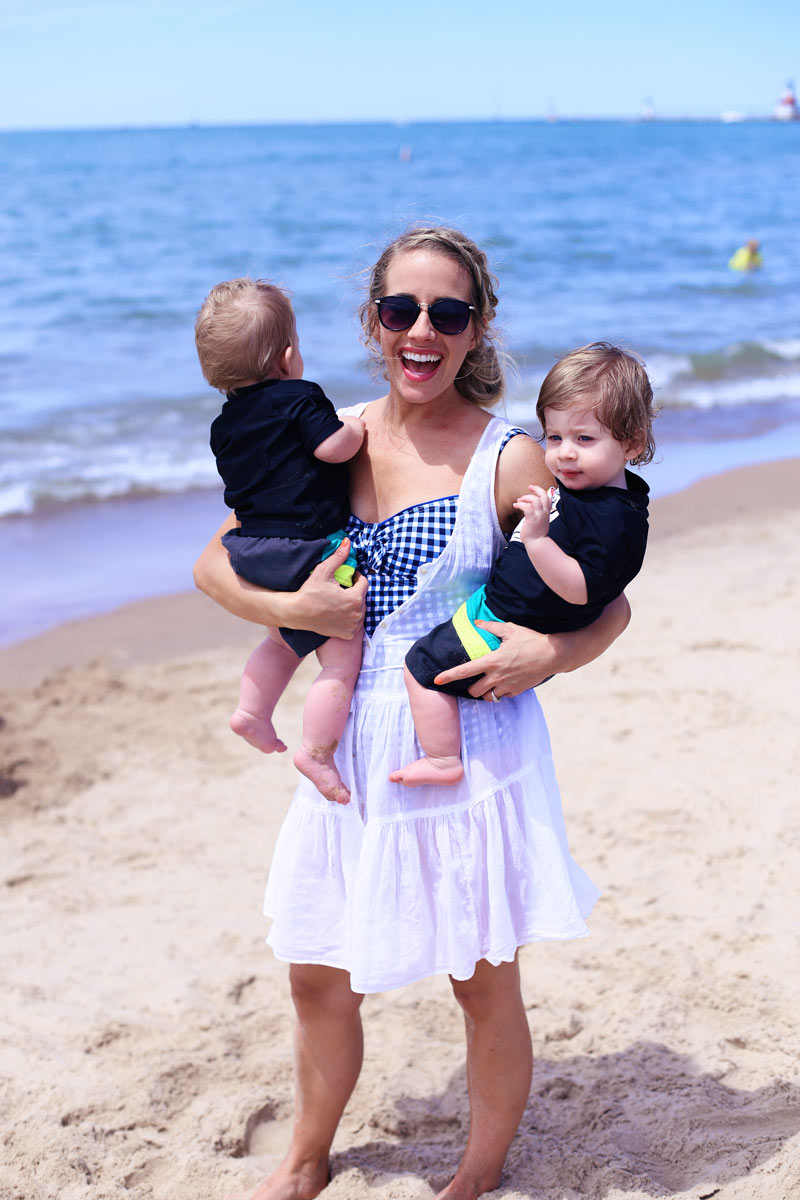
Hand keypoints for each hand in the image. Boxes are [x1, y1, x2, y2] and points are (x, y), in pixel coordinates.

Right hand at [292, 537, 365, 639]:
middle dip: (354, 591)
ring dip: (353, 604)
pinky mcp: (348, 634)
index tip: (348, 576)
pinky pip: (354, 623)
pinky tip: (338, 612)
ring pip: (359, 610)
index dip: (356, 577)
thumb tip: (348, 542)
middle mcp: (357, 614)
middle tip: (341, 588)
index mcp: (354, 598)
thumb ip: (338, 557)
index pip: (364, 583)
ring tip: (339, 600)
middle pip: (362, 597)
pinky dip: (349, 618)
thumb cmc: (309, 592)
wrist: (296, 613)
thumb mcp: (324, 571)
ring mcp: (353, 626)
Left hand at [433, 619, 558, 698]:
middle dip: (471, 687)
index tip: (437, 680)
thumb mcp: (510, 629)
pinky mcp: (517, 691)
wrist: (552, 655)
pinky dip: (500, 691)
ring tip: (490, 682)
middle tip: (476, 679)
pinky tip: (505, 682)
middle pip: (473, 691)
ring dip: (485, 691)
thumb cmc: (531, 640)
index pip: (464, 671)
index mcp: (491, 661)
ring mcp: (507, 686)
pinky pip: (502, 696)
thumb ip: (491, 627)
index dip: (448, 676)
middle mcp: (497, 676)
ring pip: (488, 696)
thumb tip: (477, 622)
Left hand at [512, 485, 550, 545]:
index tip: (532, 489)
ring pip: (535, 500)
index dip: (540, 491)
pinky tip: (515, 506)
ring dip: (525, 498)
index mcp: (546, 512)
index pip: (548, 497)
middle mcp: (544, 512)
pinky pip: (526, 507)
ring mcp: (539, 516)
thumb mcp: (540, 520)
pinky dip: (520, 505)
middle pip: (543, 495)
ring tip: (519, 501)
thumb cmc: (536, 533)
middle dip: (535, 489)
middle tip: (528, 488)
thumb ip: (537, 512)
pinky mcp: (532, 519)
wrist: (537, 543)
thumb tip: (528, 506)